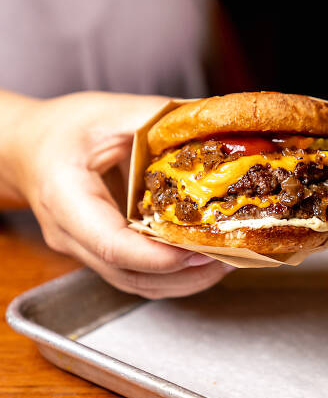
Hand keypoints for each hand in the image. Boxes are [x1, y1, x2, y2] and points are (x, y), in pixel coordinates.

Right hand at [0, 91, 233, 298]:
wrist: (26, 148)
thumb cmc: (62, 129)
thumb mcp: (110, 113)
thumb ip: (159, 118)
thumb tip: (214, 119)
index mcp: (65, 197)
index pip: (112, 244)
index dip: (158, 256)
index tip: (200, 250)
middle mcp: (71, 235)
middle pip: (130, 274)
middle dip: (185, 274)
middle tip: (230, 256)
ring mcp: (83, 250)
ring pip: (136, 284)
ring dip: (185, 280)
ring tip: (228, 261)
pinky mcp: (100, 253)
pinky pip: (137, 275)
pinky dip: (173, 275)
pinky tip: (205, 259)